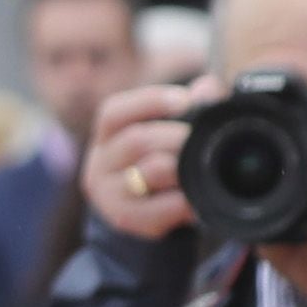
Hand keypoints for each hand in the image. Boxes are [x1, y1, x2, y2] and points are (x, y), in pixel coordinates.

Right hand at [80, 76, 224, 245]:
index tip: (184, 99)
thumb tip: (208, 88)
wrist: (141, 214)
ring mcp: (108, 193)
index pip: (114, 112)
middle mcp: (99, 163)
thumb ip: (188, 105)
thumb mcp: (164, 131)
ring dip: (182, 167)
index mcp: (106, 135)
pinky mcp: (124, 218)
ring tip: (200, 168)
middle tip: (202, 139)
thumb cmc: (156, 162)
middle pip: (137, 140)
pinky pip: (161, 206)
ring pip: (152, 171)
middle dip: (177, 136)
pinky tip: (195, 199)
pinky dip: (184, 201)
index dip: (150, 102)